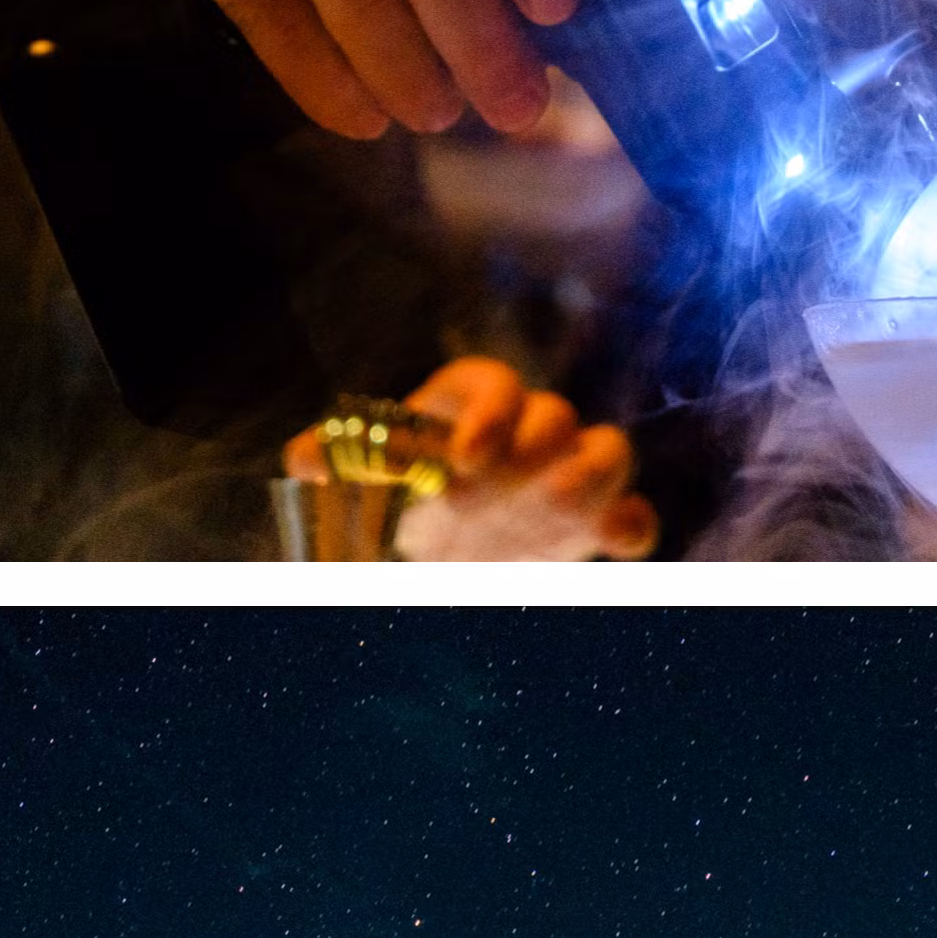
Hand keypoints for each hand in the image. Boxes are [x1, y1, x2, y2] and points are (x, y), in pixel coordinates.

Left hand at [284, 359, 655, 561]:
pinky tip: (615, 543)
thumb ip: (340, 460)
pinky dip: (633, 525)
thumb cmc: (402, 498)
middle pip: (554, 414)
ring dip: (594, 473)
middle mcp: (529, 430)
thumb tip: (302, 461)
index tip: (464, 456)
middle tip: (494, 491)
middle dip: (530, 447)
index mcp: (475, 404)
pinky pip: (635, 514)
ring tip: (561, 504)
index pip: (494, 383)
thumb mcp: (365, 476)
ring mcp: (570, 475)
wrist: (440, 554)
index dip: (488, 411)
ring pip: (610, 450)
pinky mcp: (596, 523)